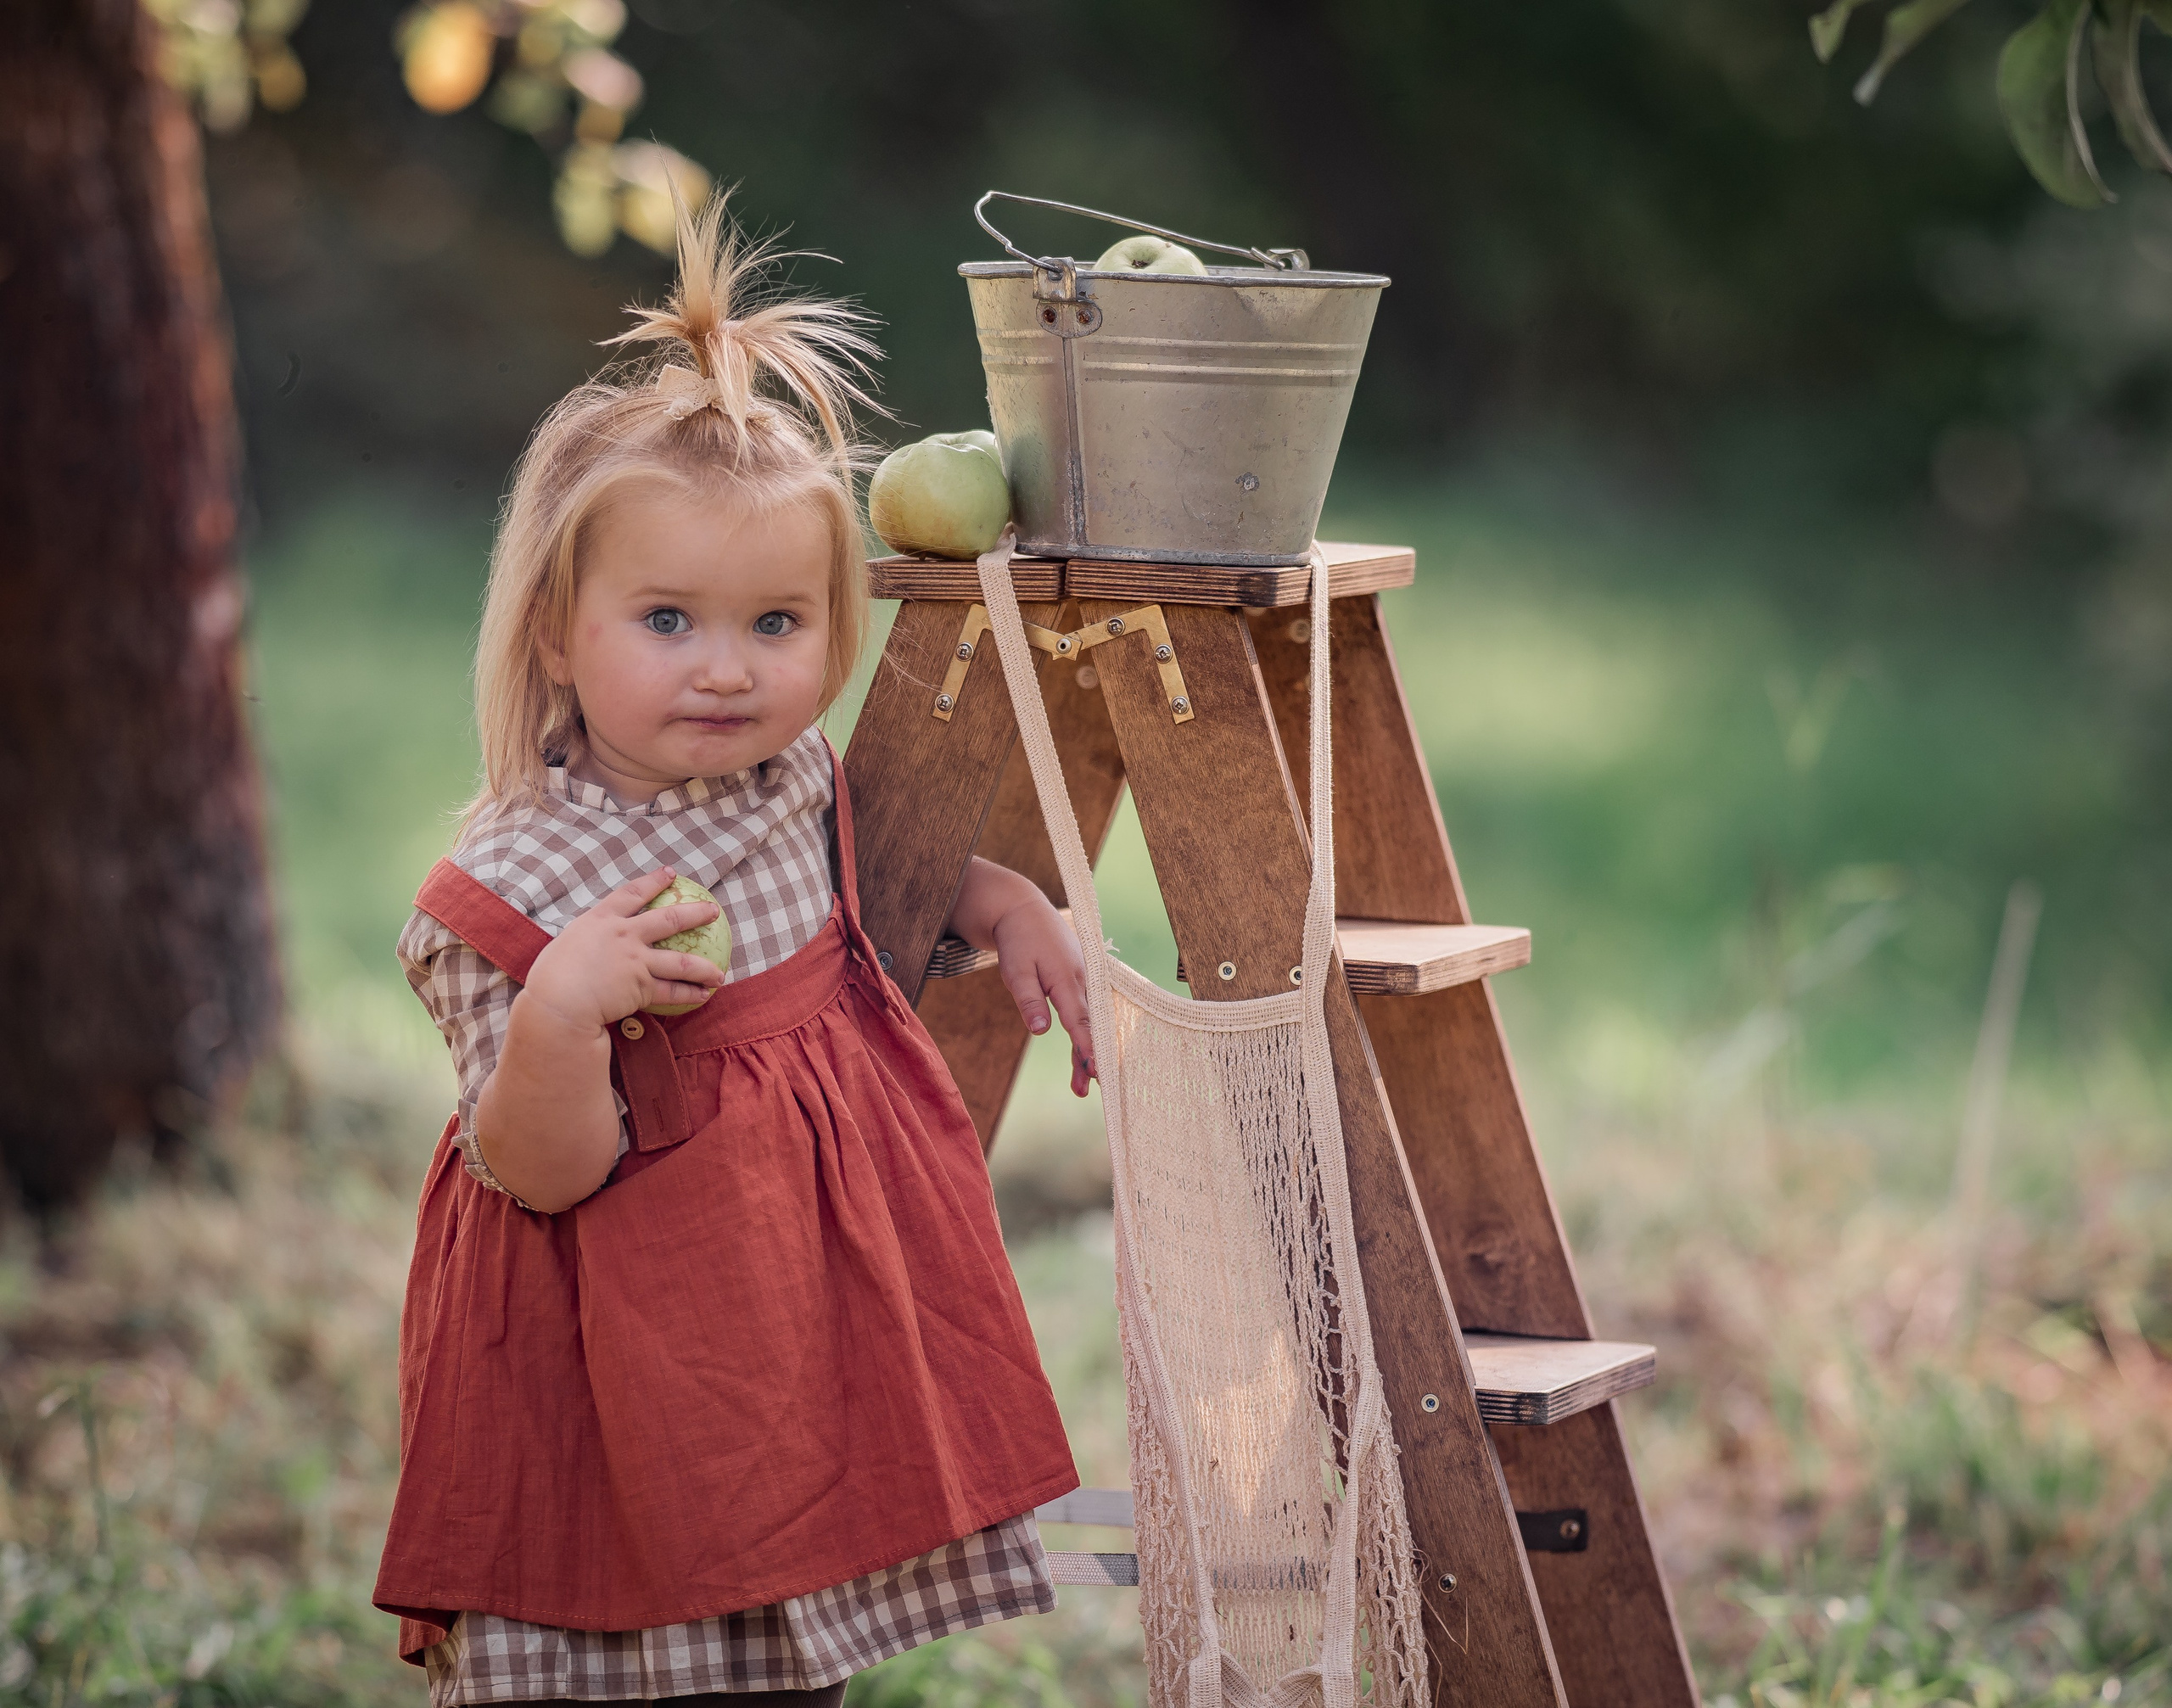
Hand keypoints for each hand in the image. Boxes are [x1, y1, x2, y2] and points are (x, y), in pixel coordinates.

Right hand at [521, 867, 726, 1031]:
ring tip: (721, 972)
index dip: (654, 881)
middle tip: (713, 911)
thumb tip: (590, 945)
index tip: (671, 873)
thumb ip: (587, 940)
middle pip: (670, 919)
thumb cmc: (551, 976)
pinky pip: (673, 991)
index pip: (633, 893)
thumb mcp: (567, 944)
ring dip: (705, 967)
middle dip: (696, 913)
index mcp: (601, 919)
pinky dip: (691, 994)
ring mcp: (637, 961)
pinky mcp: (642, 987)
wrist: (558, 1002)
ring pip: (682, 962)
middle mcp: (624, 935)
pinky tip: (706, 995)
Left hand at [948, 859, 1095, 1097]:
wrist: (1024, 910)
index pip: (1079, 1021)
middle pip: (1088, 1027)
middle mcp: (1083, 981)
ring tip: (1080, 1084)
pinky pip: (1086, 1012)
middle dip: (1087, 1059)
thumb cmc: (1018, 941)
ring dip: (1086, 1051)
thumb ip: (1029, 1000)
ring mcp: (1085, 980)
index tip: (1094, 1071)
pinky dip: (1086, 1033)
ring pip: (1088, 1021)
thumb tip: (1040, 1032)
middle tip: (1082, 1090)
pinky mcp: (1081, 981)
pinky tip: (1085, 1055)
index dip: (1086, 1048)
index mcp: (1067, 979)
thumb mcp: (1015, 970)